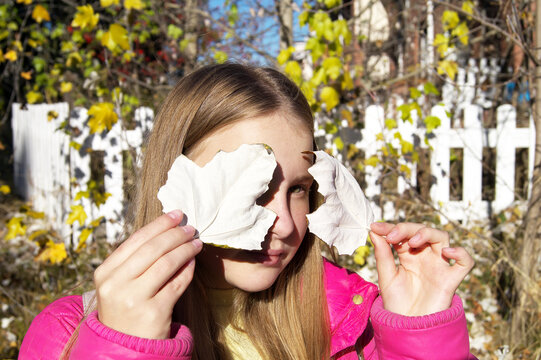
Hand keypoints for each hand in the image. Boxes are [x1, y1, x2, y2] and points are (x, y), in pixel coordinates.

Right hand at [93, 210, 201, 338]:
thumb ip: (135, 260)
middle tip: (190, 228)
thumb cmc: (125, 308)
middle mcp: (116, 286)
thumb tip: (166, 229)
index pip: (136, 241)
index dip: (158, 225)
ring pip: (167, 264)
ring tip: (196, 242)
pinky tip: (193, 261)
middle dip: (175, 234)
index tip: (175, 214)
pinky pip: (178, 283)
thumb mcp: (118, 284)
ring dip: (185, 249)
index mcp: (104, 274)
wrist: (124, 346)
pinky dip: (188, 269)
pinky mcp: (155, 313)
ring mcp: (135, 300)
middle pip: (152, 249)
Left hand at [370, 222, 473, 315]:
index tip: (375, 227)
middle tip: (392, 236)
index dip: (390, 227)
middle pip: (422, 230)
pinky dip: (461, 253)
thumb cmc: (397, 302)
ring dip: (428, 233)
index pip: (402, 234)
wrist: (409, 327)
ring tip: (412, 242)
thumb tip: (374, 231)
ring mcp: (439, 266)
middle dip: (407, 229)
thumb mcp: (386, 277)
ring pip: (442, 238)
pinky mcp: (451, 279)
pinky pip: (466, 262)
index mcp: (408, 255)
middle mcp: (425, 257)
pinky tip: (447, 252)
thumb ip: (382, 254)